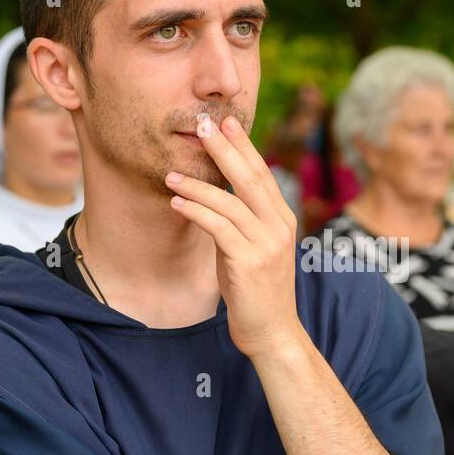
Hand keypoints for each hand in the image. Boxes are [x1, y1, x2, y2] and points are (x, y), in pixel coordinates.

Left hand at [167, 113, 303, 358]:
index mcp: (282, 219)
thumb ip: (241, 222)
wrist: (272, 331)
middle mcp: (279, 226)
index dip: (243, 146)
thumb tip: (215, 197)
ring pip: (230, 201)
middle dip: (225, 148)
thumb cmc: (256, 291)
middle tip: (202, 124)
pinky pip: (218, 227)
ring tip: (170, 173)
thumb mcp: (252, 248)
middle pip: (250, 178)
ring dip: (197, 184)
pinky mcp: (249, 261)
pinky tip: (177, 202)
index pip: (262, 173)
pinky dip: (196, 211)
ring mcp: (267, 243)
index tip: (225, 122)